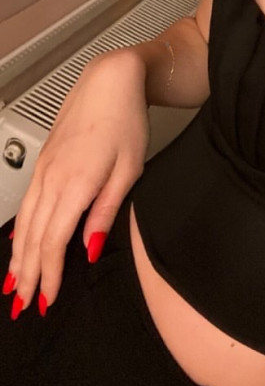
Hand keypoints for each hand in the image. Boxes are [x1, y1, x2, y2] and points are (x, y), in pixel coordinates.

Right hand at [3, 50, 149, 317]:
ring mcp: (44, 169)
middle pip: (33, 237)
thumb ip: (106, 212)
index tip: (47, 300)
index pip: (54, 242)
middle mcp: (52, 178)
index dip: (49, 275)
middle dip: (27, 275)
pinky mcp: (45, 161)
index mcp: (74, 184)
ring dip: (18, 256)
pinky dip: (20, 229)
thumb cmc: (125, 120)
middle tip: (24, 305)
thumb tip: (88, 249)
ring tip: (14, 284)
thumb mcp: (128, 170)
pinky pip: (27, 202)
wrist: (110, 80)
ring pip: (25, 221)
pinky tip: (18, 242)